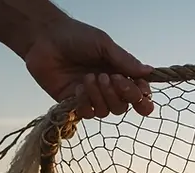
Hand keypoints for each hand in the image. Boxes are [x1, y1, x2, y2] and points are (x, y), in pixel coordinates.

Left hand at [22, 17, 154, 118]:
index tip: (138, 88)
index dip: (141, 96)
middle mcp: (108, 88)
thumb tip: (149, 71)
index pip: (138, 94)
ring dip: (100, 96)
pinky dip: (85, 101)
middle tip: (107, 77)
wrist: (45, 39)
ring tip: (88, 77)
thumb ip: (125, 61)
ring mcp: (91, 97)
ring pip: (107, 111)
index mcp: (120, 74)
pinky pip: (88, 113)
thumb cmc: (75, 37)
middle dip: (119, 94)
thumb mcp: (104, 45)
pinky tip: (78, 87)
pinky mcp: (75, 103)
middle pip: (124, 106)